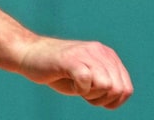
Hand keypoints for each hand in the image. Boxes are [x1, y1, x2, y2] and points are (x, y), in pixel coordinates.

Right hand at [18, 37, 132, 108]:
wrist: (28, 54)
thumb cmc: (57, 70)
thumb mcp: (88, 76)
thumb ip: (106, 81)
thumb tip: (122, 93)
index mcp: (107, 55)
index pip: (126, 88)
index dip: (112, 101)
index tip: (94, 97)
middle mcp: (99, 51)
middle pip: (118, 89)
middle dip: (101, 99)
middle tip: (83, 92)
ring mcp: (85, 53)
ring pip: (106, 85)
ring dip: (90, 94)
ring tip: (76, 86)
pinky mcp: (71, 59)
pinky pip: (87, 81)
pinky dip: (79, 89)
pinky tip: (69, 81)